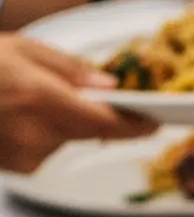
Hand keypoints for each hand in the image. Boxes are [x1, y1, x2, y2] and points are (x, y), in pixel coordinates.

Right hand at [0, 36, 139, 170]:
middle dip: (90, 112)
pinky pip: (46, 148)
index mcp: (40, 98)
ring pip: (66, 138)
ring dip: (61, 120)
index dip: (134, 125)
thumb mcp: (22, 49)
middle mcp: (36, 134)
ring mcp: (26, 155)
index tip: (153, 122)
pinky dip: (41, 132)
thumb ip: (69, 68)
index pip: (105, 122)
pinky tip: (16, 116)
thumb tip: (107, 85)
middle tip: (73, 92)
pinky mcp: (19, 167)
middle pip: (89, 131)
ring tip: (26, 98)